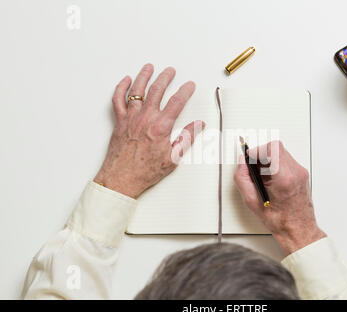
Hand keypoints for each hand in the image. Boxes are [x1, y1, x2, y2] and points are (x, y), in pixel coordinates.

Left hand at [95, 64, 204, 197]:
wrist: (121, 179)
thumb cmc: (145, 171)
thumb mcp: (173, 158)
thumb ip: (186, 138)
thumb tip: (198, 125)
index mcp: (160, 127)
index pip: (176, 102)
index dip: (185, 91)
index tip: (190, 85)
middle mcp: (145, 118)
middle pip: (156, 90)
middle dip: (165, 77)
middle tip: (171, 71)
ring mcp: (130, 118)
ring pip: (137, 91)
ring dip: (144, 76)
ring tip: (149, 67)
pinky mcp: (119, 122)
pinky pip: (118, 100)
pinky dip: (122, 88)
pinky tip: (127, 81)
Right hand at [234, 141, 325, 254]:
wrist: (298, 229)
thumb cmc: (279, 220)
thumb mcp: (252, 201)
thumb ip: (242, 178)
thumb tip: (242, 162)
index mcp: (284, 178)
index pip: (271, 149)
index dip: (256, 150)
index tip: (249, 157)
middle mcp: (295, 172)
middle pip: (276, 147)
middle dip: (261, 154)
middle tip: (254, 167)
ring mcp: (301, 172)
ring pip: (281, 152)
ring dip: (268, 159)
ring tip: (262, 176)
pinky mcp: (302, 173)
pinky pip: (286, 160)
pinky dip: (275, 165)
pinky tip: (270, 179)